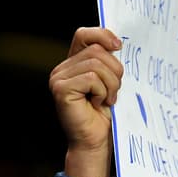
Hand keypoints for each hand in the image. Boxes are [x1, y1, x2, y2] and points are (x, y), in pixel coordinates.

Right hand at [51, 26, 123, 176]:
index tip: (119, 46)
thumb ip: (107, 60)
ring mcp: (58, 78)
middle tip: (114, 91)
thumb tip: (117, 41)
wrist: (94, 141)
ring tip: (107, 99)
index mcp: (72, 63)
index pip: (84, 34)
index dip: (103, 35)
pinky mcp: (61, 89)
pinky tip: (97, 104)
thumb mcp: (109, 80)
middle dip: (114, 70)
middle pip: (96, 50)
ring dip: (110, 83)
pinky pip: (91, 78)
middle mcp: (61, 69)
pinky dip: (102, 91)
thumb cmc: (103, 114)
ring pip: (96, 64)